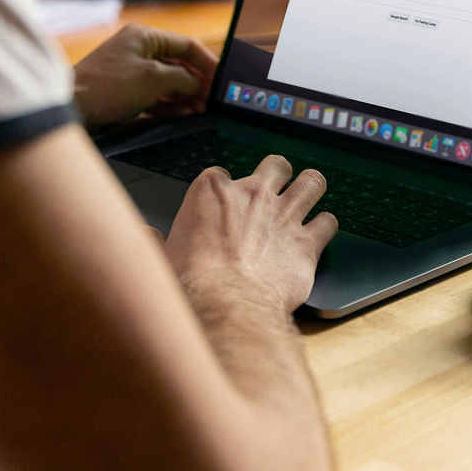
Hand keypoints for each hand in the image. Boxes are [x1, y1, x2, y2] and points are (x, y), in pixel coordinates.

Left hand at [72, 24, 218, 128]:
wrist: (72, 108)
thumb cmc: (108, 86)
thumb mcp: (154, 79)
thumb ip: (183, 80)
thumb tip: (199, 85)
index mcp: (144, 36)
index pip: (186, 45)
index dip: (207, 62)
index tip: (221, 80)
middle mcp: (138, 50)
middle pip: (178, 64)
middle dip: (197, 83)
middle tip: (213, 100)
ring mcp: (131, 72)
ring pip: (168, 82)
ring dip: (186, 96)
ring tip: (202, 110)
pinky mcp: (125, 92)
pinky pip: (155, 96)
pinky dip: (171, 104)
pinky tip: (185, 114)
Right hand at [164, 156, 338, 312]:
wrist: (225, 305)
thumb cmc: (191, 283)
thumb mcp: (161, 256)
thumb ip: (154, 240)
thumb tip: (143, 235)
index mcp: (212, 191)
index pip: (222, 174)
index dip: (225, 190)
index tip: (224, 206)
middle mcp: (253, 195)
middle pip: (275, 166)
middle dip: (278, 175)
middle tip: (275, 190)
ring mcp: (284, 215)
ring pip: (312, 182)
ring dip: (311, 188)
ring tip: (309, 195)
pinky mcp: (307, 242)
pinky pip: (328, 222)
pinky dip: (325, 227)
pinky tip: (319, 234)